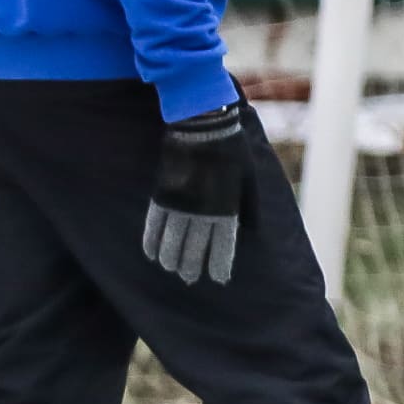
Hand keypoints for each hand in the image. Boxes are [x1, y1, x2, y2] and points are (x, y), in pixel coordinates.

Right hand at [146, 103, 249, 287]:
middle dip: (191, 266)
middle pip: (194, 249)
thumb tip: (251, 231)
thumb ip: (250, 207)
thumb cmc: (232, 150)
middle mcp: (202, 211)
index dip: (219, 264)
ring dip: (170, 259)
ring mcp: (180, 204)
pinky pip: (154, 225)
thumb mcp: (250, 179)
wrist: (203, 125)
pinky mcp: (163, 194)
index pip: (222, 246)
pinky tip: (151, 254)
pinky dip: (151, 242)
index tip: (219, 279)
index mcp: (226, 208)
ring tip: (171, 269)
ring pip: (171, 242)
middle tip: (189, 279)